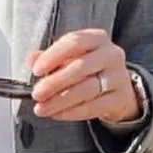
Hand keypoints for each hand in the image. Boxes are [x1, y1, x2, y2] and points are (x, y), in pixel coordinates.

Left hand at [28, 29, 145, 124]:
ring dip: (61, 101)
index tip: (36, 70)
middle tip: (37, 94)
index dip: (53, 56)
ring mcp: (119, 76)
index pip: (74, 42)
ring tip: (42, 108)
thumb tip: (31, 58)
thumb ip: (50, 57)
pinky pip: (95, 106)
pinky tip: (57, 114)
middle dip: (55, 82)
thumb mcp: (70, 57)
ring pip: (87, 89)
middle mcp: (111, 54)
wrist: (117, 87)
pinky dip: (73, 112)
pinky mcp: (121, 97)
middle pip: (80, 67)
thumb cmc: (88, 68)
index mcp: (97, 38)